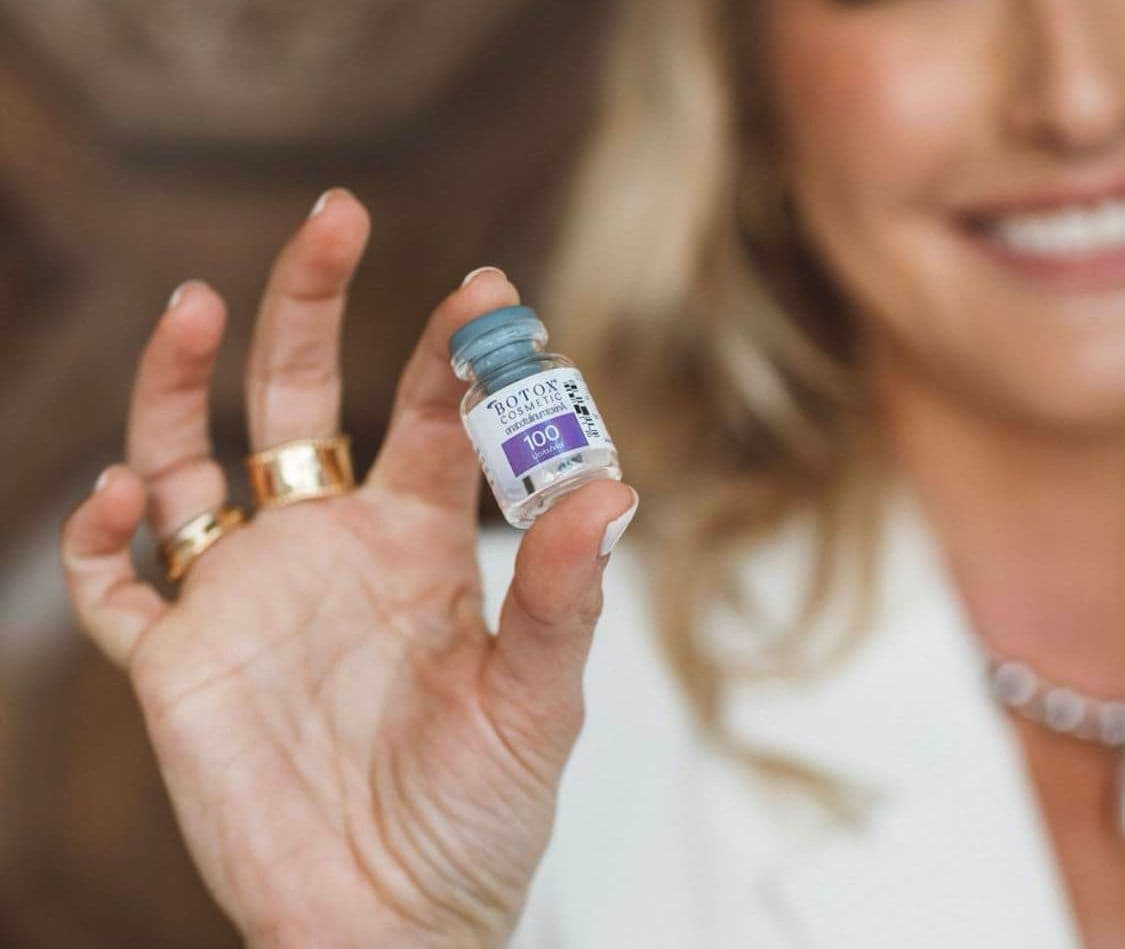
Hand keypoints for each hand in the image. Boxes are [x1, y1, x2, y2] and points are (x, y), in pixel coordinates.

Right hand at [60, 189, 637, 947]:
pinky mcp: (179, 658)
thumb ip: (561, 598)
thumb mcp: (534, 703)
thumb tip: (615, 489)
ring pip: (193, 458)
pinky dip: (103, 535)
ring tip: (199, 305)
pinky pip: (118, 581)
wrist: (393, 920)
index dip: (453, 349)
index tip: (490, 292)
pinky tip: (122, 495)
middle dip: (311, 305)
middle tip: (337, 216)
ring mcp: (248, 594)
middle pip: (301, 396)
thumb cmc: (476, 817)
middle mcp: (328, 547)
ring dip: (182, 383)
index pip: (426, 415)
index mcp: (417, 543)